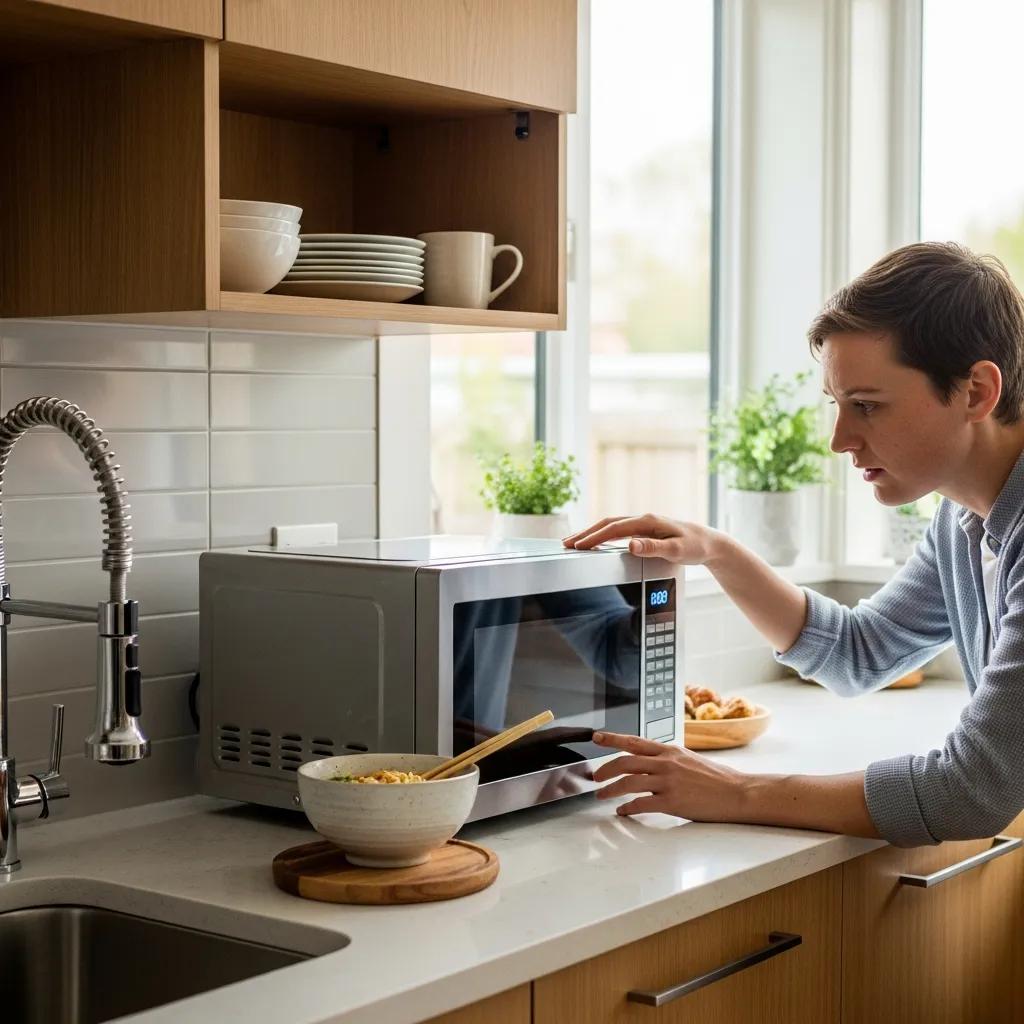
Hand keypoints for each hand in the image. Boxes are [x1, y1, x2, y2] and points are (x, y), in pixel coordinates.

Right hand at [563, 513, 718, 564]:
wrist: (711, 543)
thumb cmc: (697, 546)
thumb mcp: (677, 550)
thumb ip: (653, 547)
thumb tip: (631, 545)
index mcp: (648, 521)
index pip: (613, 529)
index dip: (593, 538)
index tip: (577, 546)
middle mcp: (644, 519)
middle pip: (607, 524)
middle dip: (585, 533)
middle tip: (566, 543)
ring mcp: (644, 524)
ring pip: (611, 526)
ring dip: (592, 533)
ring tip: (575, 542)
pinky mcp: (646, 530)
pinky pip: (618, 531)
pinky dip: (603, 535)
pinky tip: (597, 542)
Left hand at [591, 731, 747, 818]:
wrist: (737, 793)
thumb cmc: (716, 778)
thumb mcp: (688, 759)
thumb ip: (667, 759)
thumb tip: (649, 762)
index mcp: (670, 751)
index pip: (634, 741)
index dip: (612, 738)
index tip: (596, 737)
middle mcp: (666, 763)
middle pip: (625, 761)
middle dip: (605, 769)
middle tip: (596, 777)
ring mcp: (668, 782)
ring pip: (628, 782)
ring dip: (610, 790)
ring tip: (602, 795)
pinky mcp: (672, 801)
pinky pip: (641, 804)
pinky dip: (627, 808)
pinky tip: (623, 811)